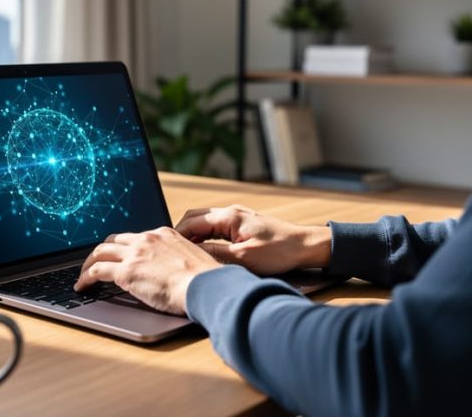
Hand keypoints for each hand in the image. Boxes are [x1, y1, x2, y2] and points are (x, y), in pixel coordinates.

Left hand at [74, 227, 221, 314]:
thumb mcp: (192, 261)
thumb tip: (174, 273)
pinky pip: (96, 271)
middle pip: (114, 240)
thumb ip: (178, 261)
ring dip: (89, 263)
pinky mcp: (125, 272)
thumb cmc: (205, 281)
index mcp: (164, 234)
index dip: (124, 248)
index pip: (136, 237)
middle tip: (95, 263)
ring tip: (83, 275)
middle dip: (102, 251)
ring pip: (101, 252)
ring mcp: (135, 254)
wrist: (205, 286)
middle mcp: (147, 239)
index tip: (119, 256)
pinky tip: (82, 286)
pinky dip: (85, 278)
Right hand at [175, 205, 330, 274]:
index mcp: (228, 217)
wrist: (306, 246)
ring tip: (183, 254)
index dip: (176, 237)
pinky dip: (205, 237)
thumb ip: (215, 254)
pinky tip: (203, 251)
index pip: (190, 223)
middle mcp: (230, 212)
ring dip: (192, 236)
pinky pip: (215, 228)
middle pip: (194, 218)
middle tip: (171, 253)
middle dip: (180, 234)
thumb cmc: (279, 252)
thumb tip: (190, 254)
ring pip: (204, 222)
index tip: (166, 252)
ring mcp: (237, 217)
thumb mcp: (244, 258)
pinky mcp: (243, 225)